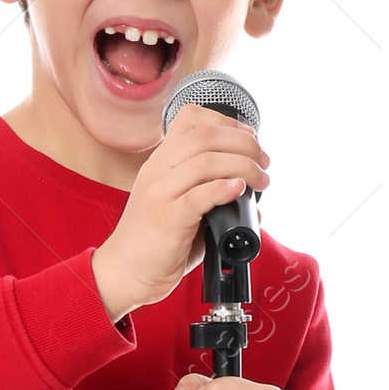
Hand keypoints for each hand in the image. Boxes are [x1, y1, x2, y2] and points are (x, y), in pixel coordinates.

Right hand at [92, 102, 270, 322]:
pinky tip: (238, 190)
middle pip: (205, 136)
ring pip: (205, 161)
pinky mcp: (167, 219)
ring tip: (260, 180)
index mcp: (161, 161)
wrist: (125, 271)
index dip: (226, 121)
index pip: (191, 118)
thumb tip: (252, 201)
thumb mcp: (178, 206)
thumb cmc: (155, 243)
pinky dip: (223, 188)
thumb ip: (209, 195)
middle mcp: (158, 170)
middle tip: (263, 162)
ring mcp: (160, 193)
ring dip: (242, 165)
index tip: (249, 137)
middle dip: (244, 143)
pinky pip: (198, 195)